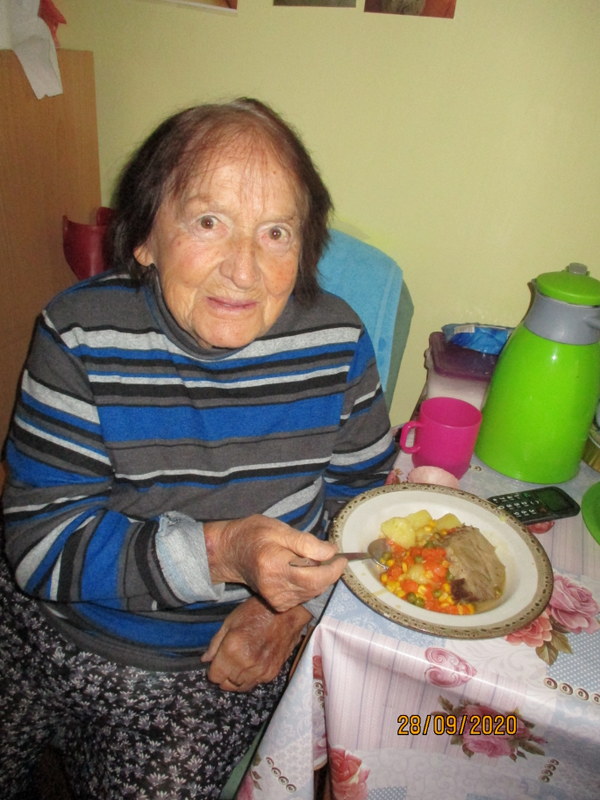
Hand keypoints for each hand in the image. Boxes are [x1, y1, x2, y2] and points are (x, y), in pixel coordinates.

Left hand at [201, 596, 311, 691]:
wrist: (287, 612)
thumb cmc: (257, 612)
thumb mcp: (230, 621)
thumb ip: (215, 643)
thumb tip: (205, 660)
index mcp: (232, 649)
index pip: (215, 676)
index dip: (213, 669)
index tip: (217, 662)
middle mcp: (246, 664)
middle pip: (227, 685)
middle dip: (224, 675)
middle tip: (228, 661)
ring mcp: (260, 671)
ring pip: (241, 687)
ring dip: (237, 679)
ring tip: (240, 662)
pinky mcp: (271, 673)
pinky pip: (255, 683)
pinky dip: (251, 677)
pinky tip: (253, 662)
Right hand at [204, 515, 345, 611]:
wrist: (232, 553)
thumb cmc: (254, 535)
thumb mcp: (279, 529)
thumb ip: (306, 542)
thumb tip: (331, 552)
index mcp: (274, 566)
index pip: (314, 577)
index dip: (333, 569)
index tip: (341, 557)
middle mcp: (274, 587)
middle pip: (315, 587)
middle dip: (329, 572)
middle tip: (330, 556)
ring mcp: (275, 599)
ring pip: (312, 592)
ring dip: (320, 578)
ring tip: (312, 560)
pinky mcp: (278, 604)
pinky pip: (304, 596)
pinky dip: (310, 584)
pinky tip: (302, 571)